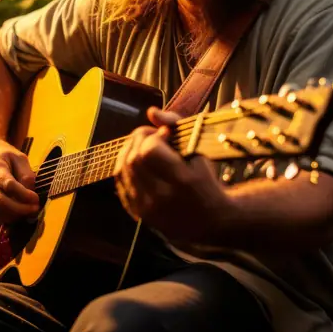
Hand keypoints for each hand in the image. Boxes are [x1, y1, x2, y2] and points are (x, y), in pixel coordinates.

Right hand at [0, 139, 39, 231]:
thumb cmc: (5, 157)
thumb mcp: (19, 157)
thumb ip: (26, 174)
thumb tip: (31, 193)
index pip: (7, 184)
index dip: (23, 194)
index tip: (36, 198)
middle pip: (0, 202)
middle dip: (21, 209)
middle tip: (35, 208)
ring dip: (13, 218)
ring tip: (26, 212)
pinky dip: (1, 224)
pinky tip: (13, 218)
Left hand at [113, 107, 228, 244]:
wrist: (212, 220)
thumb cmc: (206, 180)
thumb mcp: (199, 151)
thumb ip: (176, 125)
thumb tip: (151, 111)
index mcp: (182, 181)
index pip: (150, 150)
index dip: (153, 135)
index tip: (166, 135)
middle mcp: (162, 198)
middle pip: (134, 159)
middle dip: (139, 139)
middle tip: (152, 136)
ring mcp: (148, 208)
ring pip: (122, 170)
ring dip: (129, 150)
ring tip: (144, 146)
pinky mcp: (139, 214)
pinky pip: (120, 183)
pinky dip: (125, 167)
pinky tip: (137, 162)